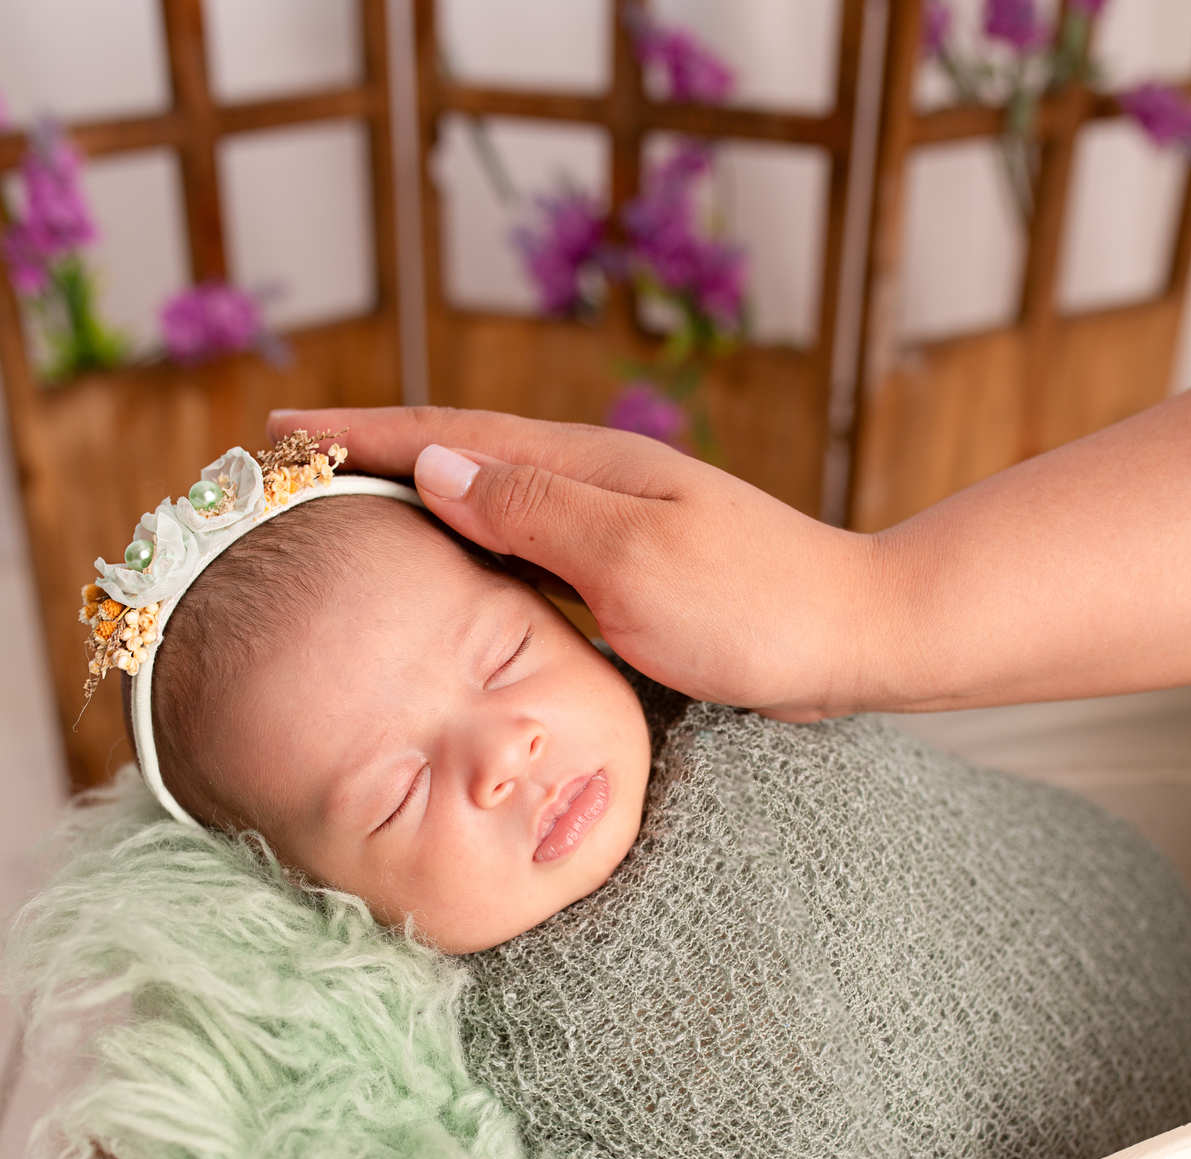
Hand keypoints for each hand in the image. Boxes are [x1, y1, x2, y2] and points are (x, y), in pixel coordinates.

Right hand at [271, 392, 1190, 714]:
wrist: (858, 640)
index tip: (278, 433)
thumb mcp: (634, 561)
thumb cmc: (756, 611)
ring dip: (419, 497)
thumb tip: (434, 463)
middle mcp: (594, 483)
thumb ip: (532, 512)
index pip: (447, 435)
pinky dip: (472, 546)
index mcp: (585, 467)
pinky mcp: (635, 571)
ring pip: (491, 499)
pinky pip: (526, 546)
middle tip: (292, 467)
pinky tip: (457, 572)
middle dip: (373, 455)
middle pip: (461, 454)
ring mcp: (616, 524)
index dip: (359, 435)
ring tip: (350, 511)